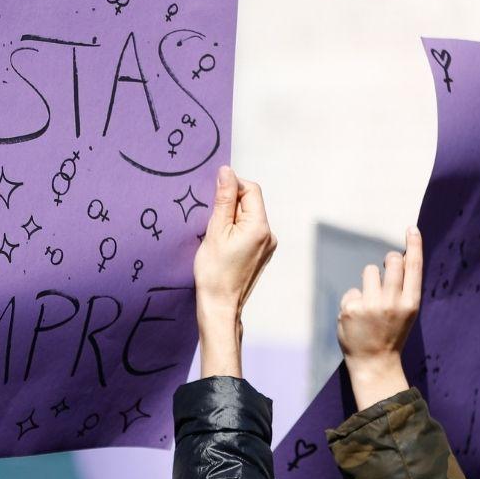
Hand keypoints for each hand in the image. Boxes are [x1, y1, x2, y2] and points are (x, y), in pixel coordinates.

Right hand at [193, 166, 275, 377]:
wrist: (220, 306)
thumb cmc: (214, 272)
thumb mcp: (215, 231)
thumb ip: (223, 199)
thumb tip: (226, 172)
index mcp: (260, 226)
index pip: (250, 189)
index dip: (231, 186)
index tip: (212, 195)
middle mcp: (269, 234)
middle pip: (250, 202)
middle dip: (230, 204)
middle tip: (211, 219)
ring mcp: (267, 245)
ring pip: (248, 217)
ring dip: (231, 217)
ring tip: (215, 234)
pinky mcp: (261, 253)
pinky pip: (249, 231)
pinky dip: (235, 230)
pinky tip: (222, 243)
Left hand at [339, 226, 421, 408]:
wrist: (374, 363)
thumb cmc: (391, 334)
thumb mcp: (406, 313)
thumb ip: (403, 289)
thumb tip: (396, 259)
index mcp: (411, 303)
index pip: (414, 267)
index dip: (414, 245)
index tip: (411, 229)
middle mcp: (392, 302)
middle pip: (391, 261)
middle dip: (388, 260)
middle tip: (387, 270)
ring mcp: (370, 305)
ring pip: (369, 271)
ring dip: (369, 283)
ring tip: (371, 304)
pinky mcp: (351, 308)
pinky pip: (352, 290)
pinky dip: (354, 300)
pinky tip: (357, 318)